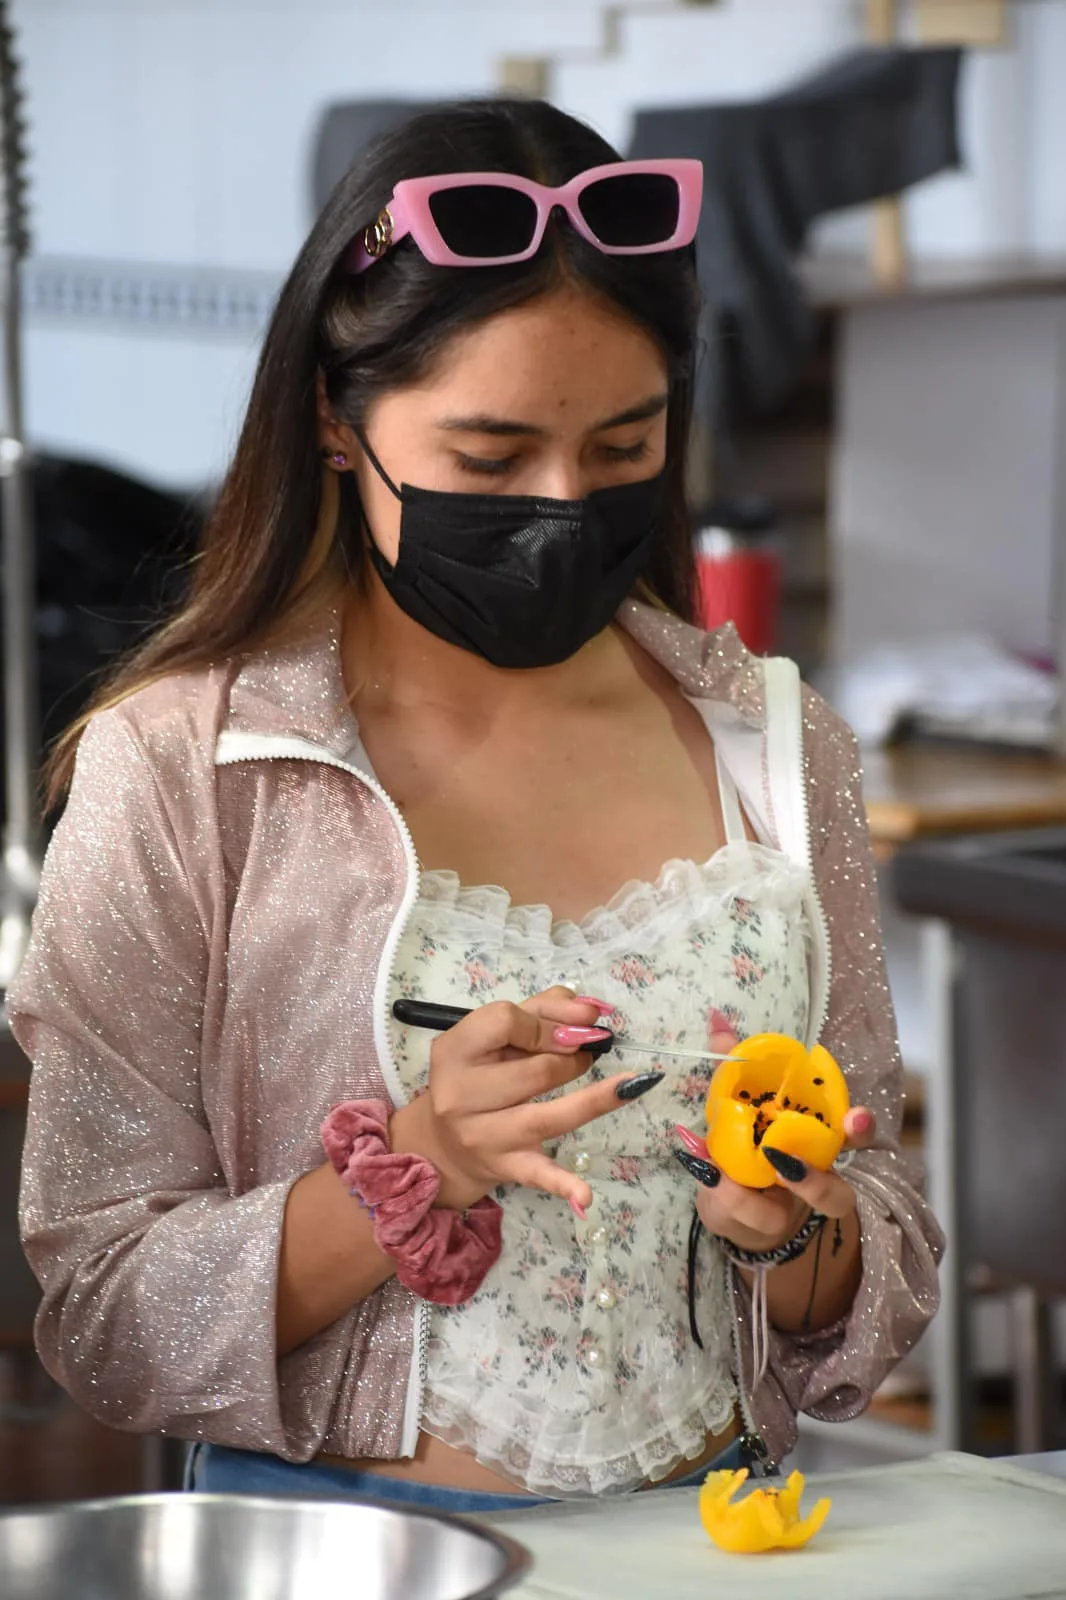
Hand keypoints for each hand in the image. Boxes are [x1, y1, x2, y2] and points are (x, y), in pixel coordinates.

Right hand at [390, 987, 639, 1212]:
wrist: (443, 1144)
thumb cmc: (478, 1076)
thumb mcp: (495, 1037)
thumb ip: (542, 1011)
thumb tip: (592, 1010)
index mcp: (455, 1051)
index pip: (504, 1021)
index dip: (546, 1019)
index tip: (574, 1025)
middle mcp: (461, 1095)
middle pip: (536, 1070)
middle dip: (573, 1058)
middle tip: (587, 1054)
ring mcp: (483, 1136)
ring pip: (546, 1117)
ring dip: (592, 1100)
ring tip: (625, 1085)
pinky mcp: (504, 1168)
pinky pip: (537, 1175)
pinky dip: (564, 1185)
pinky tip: (586, 1196)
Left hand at [677, 1020, 877, 1252]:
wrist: (733, 1202)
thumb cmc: (746, 1143)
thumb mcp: (739, 1103)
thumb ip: (733, 1066)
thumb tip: (716, 1019)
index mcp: (816, 1143)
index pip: (852, 1136)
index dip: (860, 1127)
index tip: (856, 1117)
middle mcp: (814, 1182)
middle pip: (839, 1192)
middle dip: (820, 1182)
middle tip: (785, 1158)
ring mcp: (788, 1212)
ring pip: (797, 1215)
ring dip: (771, 1192)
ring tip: (741, 1168)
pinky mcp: (757, 1226)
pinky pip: (748, 1217)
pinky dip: (725, 1193)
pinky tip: (706, 1171)